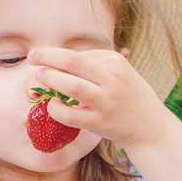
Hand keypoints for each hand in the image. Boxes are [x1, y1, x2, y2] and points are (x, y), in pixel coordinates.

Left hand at [28, 47, 166, 147]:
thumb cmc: (127, 95)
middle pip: (73, 62)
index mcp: (115, 62)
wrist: (149, 125)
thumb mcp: (118, 72)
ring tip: (40, 78)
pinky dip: (56, 109)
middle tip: (32, 58)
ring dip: (50, 79)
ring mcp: (106, 101)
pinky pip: (71, 115)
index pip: (78, 55)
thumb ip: (93, 65)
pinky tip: (51, 106)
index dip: (55, 54)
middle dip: (47, 57)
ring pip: (71, 86)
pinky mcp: (100, 122)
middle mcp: (112, 79)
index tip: (40, 56)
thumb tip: (57, 59)